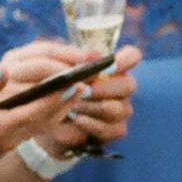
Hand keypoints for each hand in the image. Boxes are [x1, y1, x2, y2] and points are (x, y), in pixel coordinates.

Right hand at [0, 42, 136, 175]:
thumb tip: (4, 70)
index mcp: (1, 126)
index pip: (38, 111)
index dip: (58, 98)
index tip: (75, 84)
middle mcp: (10, 137)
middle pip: (46, 120)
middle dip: (66, 104)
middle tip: (84, 87)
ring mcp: (9, 142)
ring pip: (42, 126)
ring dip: (59, 111)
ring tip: (73, 95)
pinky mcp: (5, 143)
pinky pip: (32, 129)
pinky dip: (46, 117)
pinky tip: (50, 108)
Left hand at [24, 39, 138, 158]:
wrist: (49, 120)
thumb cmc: (58, 89)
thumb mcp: (62, 74)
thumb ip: (79, 62)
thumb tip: (92, 51)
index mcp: (111, 68)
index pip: (131, 57)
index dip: (127, 58)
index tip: (113, 62)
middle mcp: (121, 88)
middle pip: (128, 84)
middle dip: (103, 87)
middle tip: (83, 90)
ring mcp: (122, 110)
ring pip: (118, 108)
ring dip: (92, 107)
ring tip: (72, 106)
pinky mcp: (116, 130)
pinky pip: (112, 128)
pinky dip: (91, 124)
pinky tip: (76, 119)